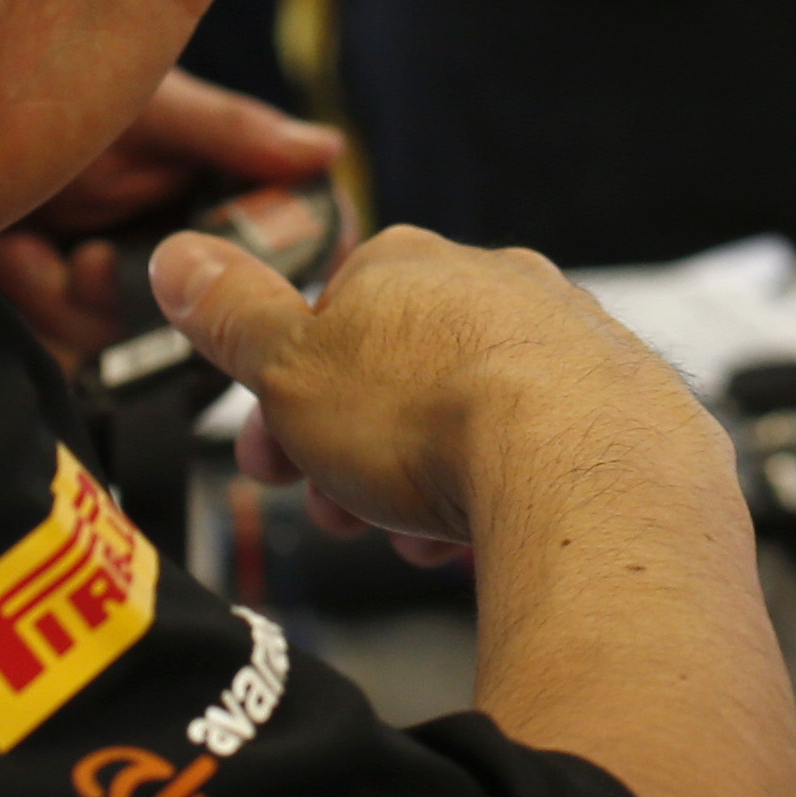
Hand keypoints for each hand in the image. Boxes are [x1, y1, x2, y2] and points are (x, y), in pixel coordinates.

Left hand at [0, 71, 343, 369]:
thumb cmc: (20, 94)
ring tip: (39, 252)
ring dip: (87, 301)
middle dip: (154, 293)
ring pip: (146, 340)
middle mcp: (158, 235)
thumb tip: (328, 150)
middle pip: (210, 307)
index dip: (280, 261)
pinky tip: (15, 262)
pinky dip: (48, 314)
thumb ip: (229, 132)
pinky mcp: (51, 324)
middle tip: (98, 258)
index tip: (274, 279)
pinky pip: (85, 358)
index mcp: (194, 180)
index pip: (270, 233)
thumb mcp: (137, 105)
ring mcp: (104, 284)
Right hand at [148, 222, 716, 571]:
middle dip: (350, 453)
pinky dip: (496, 495)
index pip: (325, 321)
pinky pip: (535, 450)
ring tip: (407, 540)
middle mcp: (492, 282)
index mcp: (406, 264)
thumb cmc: (428, 416)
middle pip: (394, 376)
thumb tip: (177, 256)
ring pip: (464, 419)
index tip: (269, 461)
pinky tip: (473, 540)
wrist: (582, 470)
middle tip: (333, 515)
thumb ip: (231, 316)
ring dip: (419, 485)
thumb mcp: (289, 370)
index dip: (285, 400)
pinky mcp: (618, 399)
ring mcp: (565, 337)